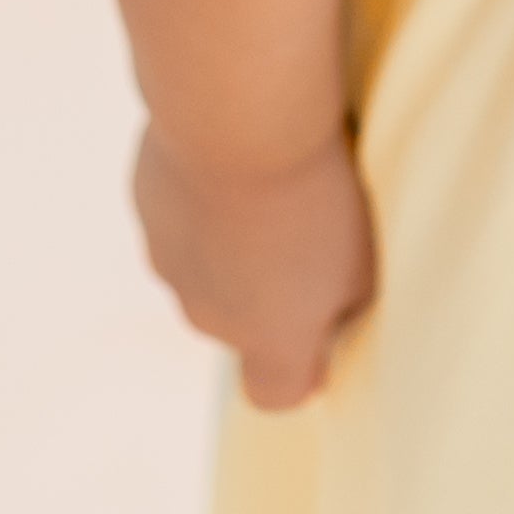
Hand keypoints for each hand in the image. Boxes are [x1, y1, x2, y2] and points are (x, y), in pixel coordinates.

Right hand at [132, 125, 376, 409]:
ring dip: (234, 234)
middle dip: (270, 283)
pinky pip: (182, 209)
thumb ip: (347, 302)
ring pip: (207, 261)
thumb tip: (331, 314)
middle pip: (241, 317)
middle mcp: (207, 317)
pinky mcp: (147, 205)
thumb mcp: (366, 259)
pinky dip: (207, 187)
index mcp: (268, 340)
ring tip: (275, 176)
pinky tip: (236, 147)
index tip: (329, 321)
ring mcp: (168, 262)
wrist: (237, 120)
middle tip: (311, 223)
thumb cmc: (318, 195)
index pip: (277, 393)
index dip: (305, 367)